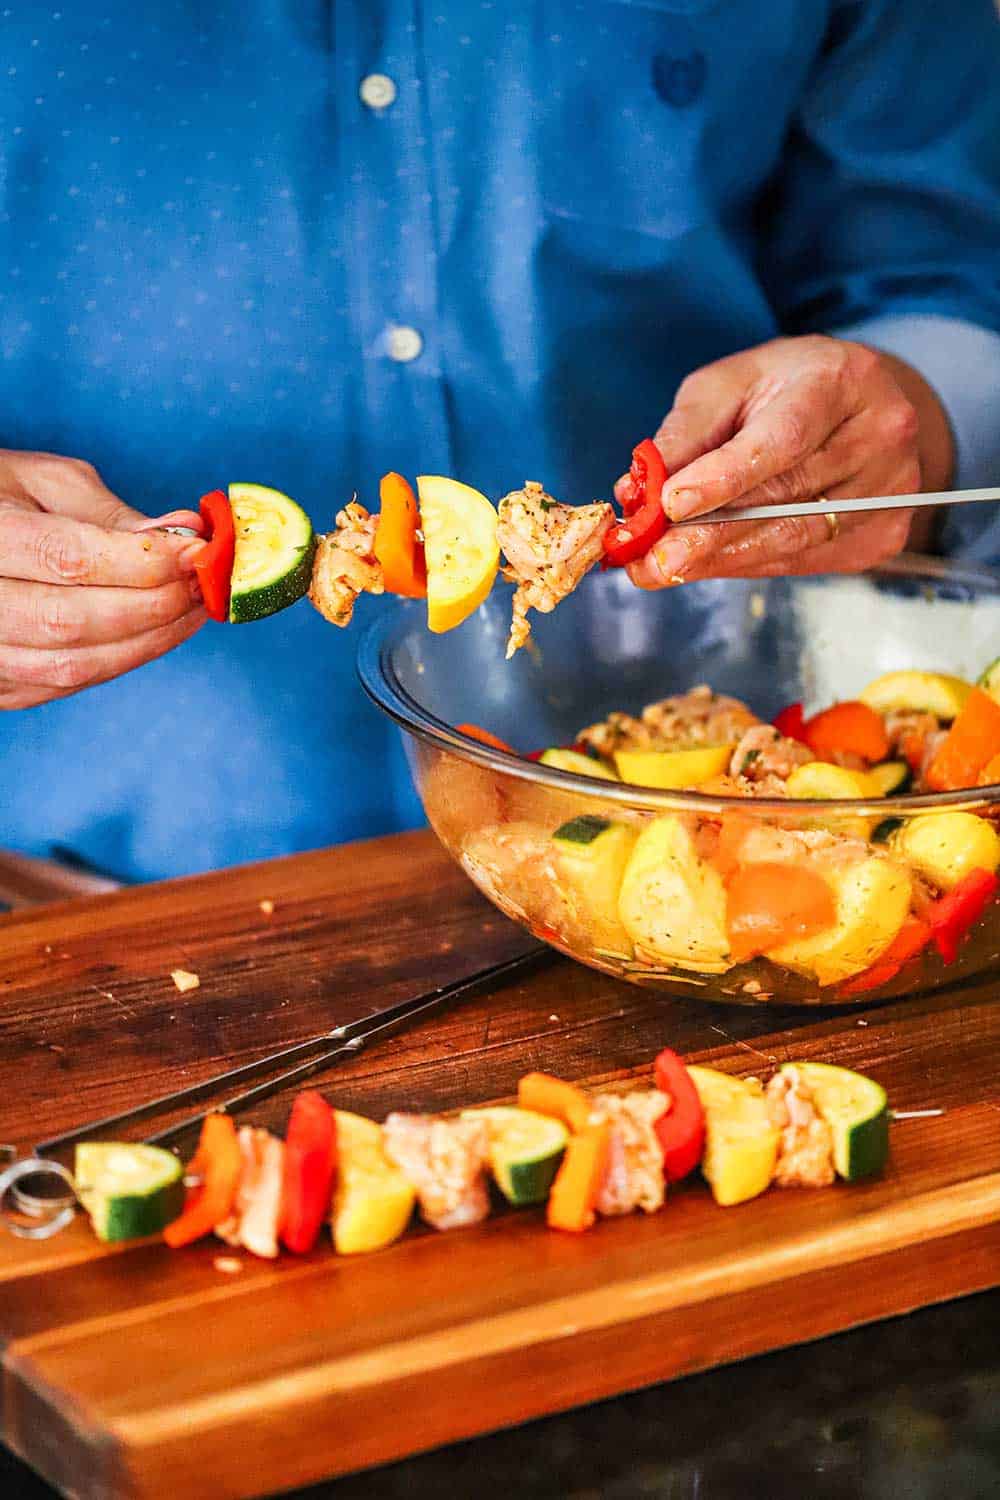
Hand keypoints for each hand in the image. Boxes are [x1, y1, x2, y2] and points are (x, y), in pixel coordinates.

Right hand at [0, 449, 206, 707]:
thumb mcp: (44, 482)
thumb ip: (111, 515)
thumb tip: (185, 536)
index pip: (67, 560)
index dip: (143, 563)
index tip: (197, 553)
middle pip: (71, 621)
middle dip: (154, 606)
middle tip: (204, 583)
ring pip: (73, 665)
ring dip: (148, 640)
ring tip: (192, 608)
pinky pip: (67, 684)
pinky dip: (122, 659)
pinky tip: (158, 633)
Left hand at [620, 336, 951, 587]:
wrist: (861, 405)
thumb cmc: (785, 389)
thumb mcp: (728, 386)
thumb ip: (686, 435)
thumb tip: (638, 493)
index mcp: (838, 381)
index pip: (782, 440)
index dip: (724, 478)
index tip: (671, 506)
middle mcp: (878, 436)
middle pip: (786, 502)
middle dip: (708, 536)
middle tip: (651, 561)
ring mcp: (889, 492)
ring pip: (793, 541)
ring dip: (721, 560)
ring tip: (664, 569)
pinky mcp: (884, 534)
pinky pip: (804, 561)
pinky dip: (748, 565)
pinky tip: (710, 562)